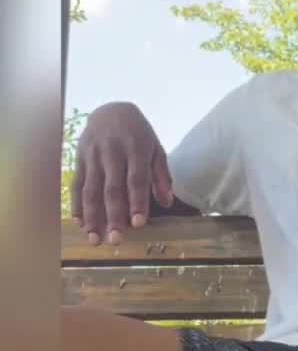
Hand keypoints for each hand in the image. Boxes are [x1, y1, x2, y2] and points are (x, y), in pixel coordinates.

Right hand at [70, 102, 172, 245]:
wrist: (110, 110)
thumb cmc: (138, 134)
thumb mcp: (156, 148)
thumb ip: (161, 175)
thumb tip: (167, 203)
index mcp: (136, 149)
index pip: (136, 180)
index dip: (137, 202)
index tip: (138, 224)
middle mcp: (112, 153)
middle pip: (112, 188)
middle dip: (113, 216)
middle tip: (116, 240)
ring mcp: (93, 156)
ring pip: (91, 190)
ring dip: (92, 216)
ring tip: (95, 238)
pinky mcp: (79, 159)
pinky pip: (76, 184)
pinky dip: (77, 205)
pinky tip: (80, 223)